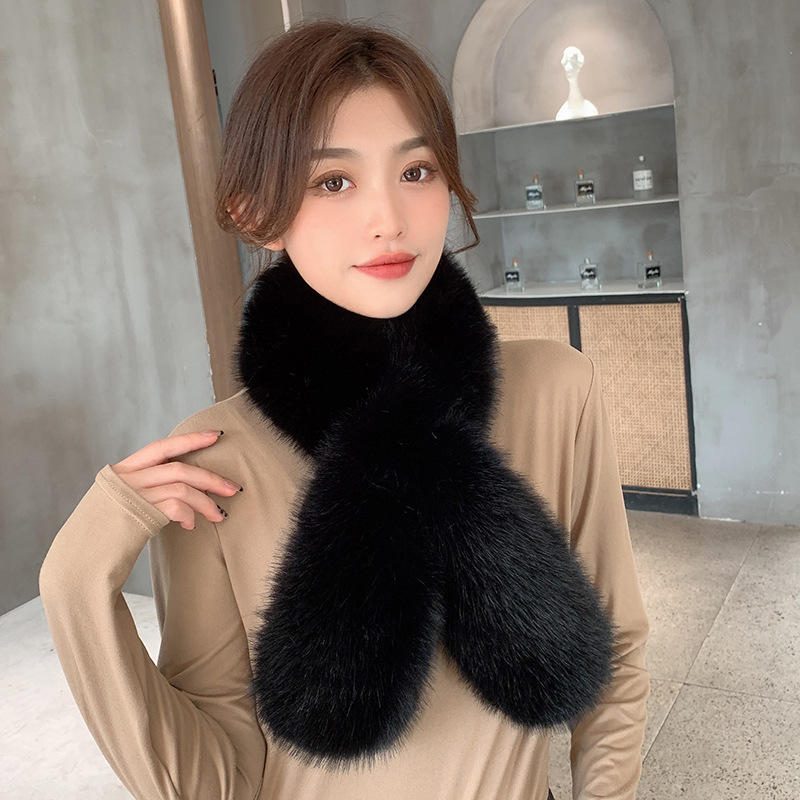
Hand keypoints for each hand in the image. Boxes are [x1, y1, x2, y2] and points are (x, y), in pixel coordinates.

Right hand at [110, 431, 241, 530]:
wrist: (82, 554)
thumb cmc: (107, 528)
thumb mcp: (122, 498)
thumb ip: (147, 486)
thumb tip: (185, 484)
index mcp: (124, 470)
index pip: (161, 446)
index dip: (190, 439)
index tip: (216, 434)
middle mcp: (128, 478)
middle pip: (179, 469)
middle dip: (210, 478)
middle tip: (232, 488)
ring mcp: (134, 495)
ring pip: (181, 487)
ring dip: (205, 502)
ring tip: (219, 515)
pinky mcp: (139, 514)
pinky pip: (175, 506)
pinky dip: (189, 514)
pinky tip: (191, 524)